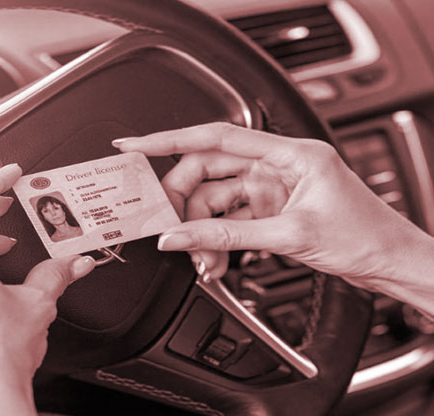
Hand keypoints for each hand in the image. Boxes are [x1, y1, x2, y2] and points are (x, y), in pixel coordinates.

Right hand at [113, 122, 433, 315]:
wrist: (389, 262)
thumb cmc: (363, 235)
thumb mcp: (289, 236)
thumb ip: (225, 236)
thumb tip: (179, 236)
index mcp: (287, 153)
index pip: (215, 137)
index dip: (168, 139)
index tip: (136, 145)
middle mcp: (276, 165)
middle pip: (207, 172)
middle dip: (183, 203)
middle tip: (167, 228)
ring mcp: (271, 188)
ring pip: (215, 201)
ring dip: (201, 231)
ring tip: (202, 259)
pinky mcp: (270, 209)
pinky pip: (229, 221)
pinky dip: (216, 241)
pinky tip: (213, 260)